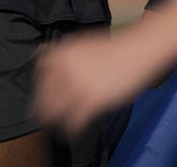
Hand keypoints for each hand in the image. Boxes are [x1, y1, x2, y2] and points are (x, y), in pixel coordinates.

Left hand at [34, 27, 160, 136]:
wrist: (137, 52)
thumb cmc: (112, 49)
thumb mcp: (80, 44)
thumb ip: (62, 55)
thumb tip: (43, 56)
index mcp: (59, 54)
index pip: (39, 75)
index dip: (38, 89)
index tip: (39, 97)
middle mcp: (63, 69)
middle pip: (45, 95)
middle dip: (42, 108)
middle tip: (40, 118)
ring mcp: (77, 86)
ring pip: (56, 109)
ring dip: (53, 120)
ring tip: (53, 128)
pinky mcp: (93, 100)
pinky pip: (75, 118)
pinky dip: (71, 127)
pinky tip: (70, 132)